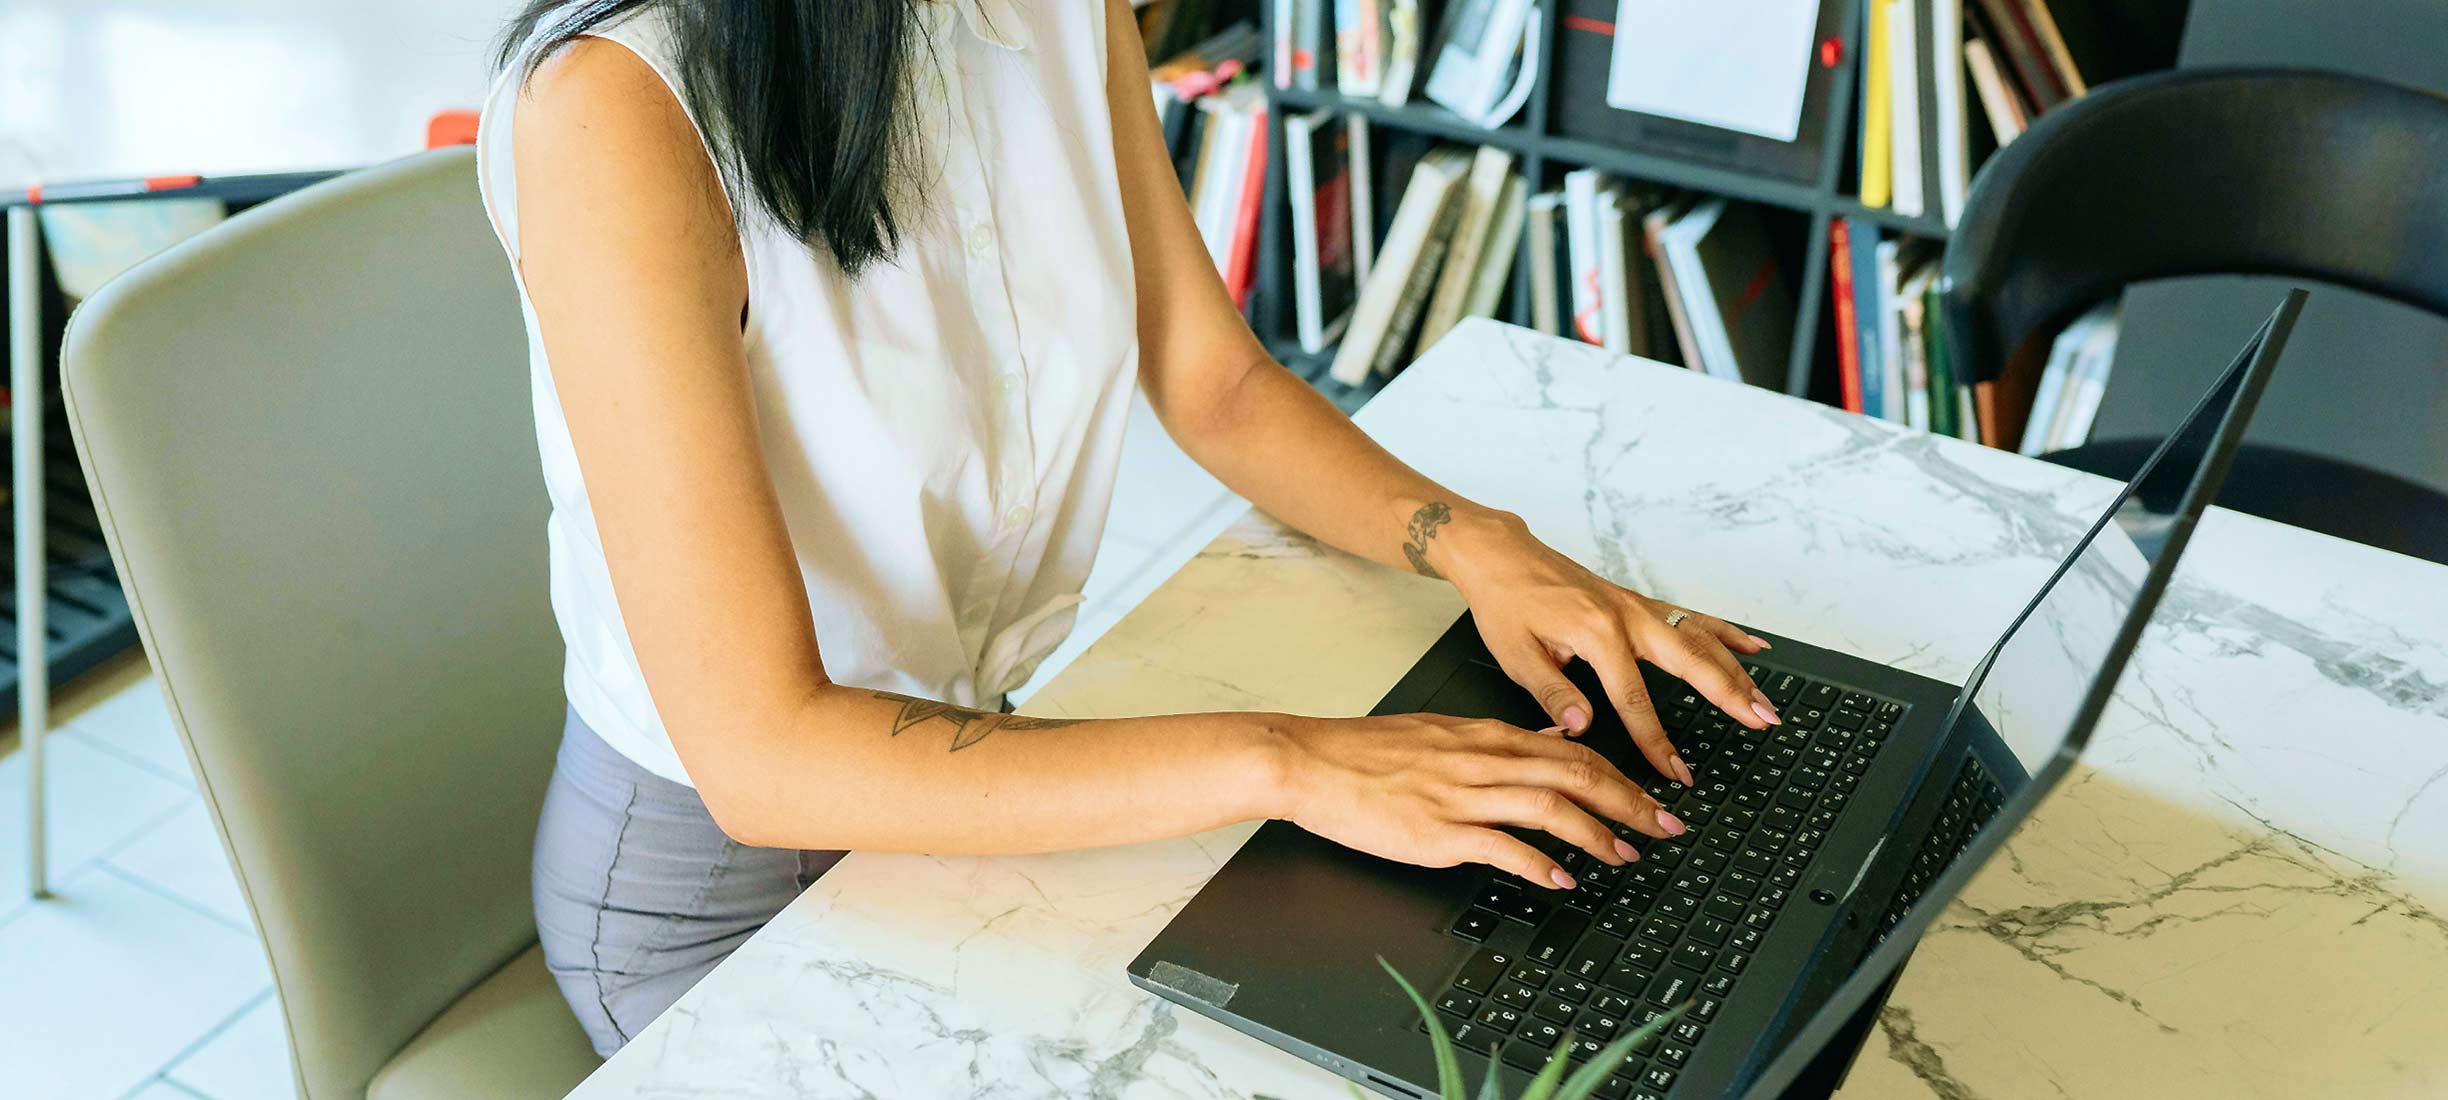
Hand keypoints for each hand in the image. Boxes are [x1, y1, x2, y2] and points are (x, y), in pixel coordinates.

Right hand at [1273, 713, 1688, 888]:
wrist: (1310, 761)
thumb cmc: (1366, 752)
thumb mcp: (1443, 732)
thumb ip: (1501, 740)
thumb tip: (1552, 739)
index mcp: (1484, 735)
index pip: (1571, 750)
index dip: (1620, 775)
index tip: (1652, 796)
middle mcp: (1481, 760)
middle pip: (1575, 773)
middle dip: (1629, 801)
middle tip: (1666, 826)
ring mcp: (1460, 795)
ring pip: (1548, 805)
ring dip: (1596, 832)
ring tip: (1626, 854)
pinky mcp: (1436, 830)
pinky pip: (1501, 845)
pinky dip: (1539, 863)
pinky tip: (1562, 879)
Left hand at [1419, 508, 1779, 784]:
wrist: (1501, 555)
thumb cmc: (1505, 601)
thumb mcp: (1516, 654)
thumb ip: (1553, 693)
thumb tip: (1582, 728)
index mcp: (1596, 633)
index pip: (1635, 699)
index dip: (1657, 740)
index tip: (1677, 771)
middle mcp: (1625, 615)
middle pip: (1692, 660)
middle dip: (1731, 694)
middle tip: (1763, 721)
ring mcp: (1636, 605)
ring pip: (1701, 638)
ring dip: (1738, 669)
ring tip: (1766, 699)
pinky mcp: (1637, 602)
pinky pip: (1692, 617)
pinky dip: (1726, 631)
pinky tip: (1754, 646)